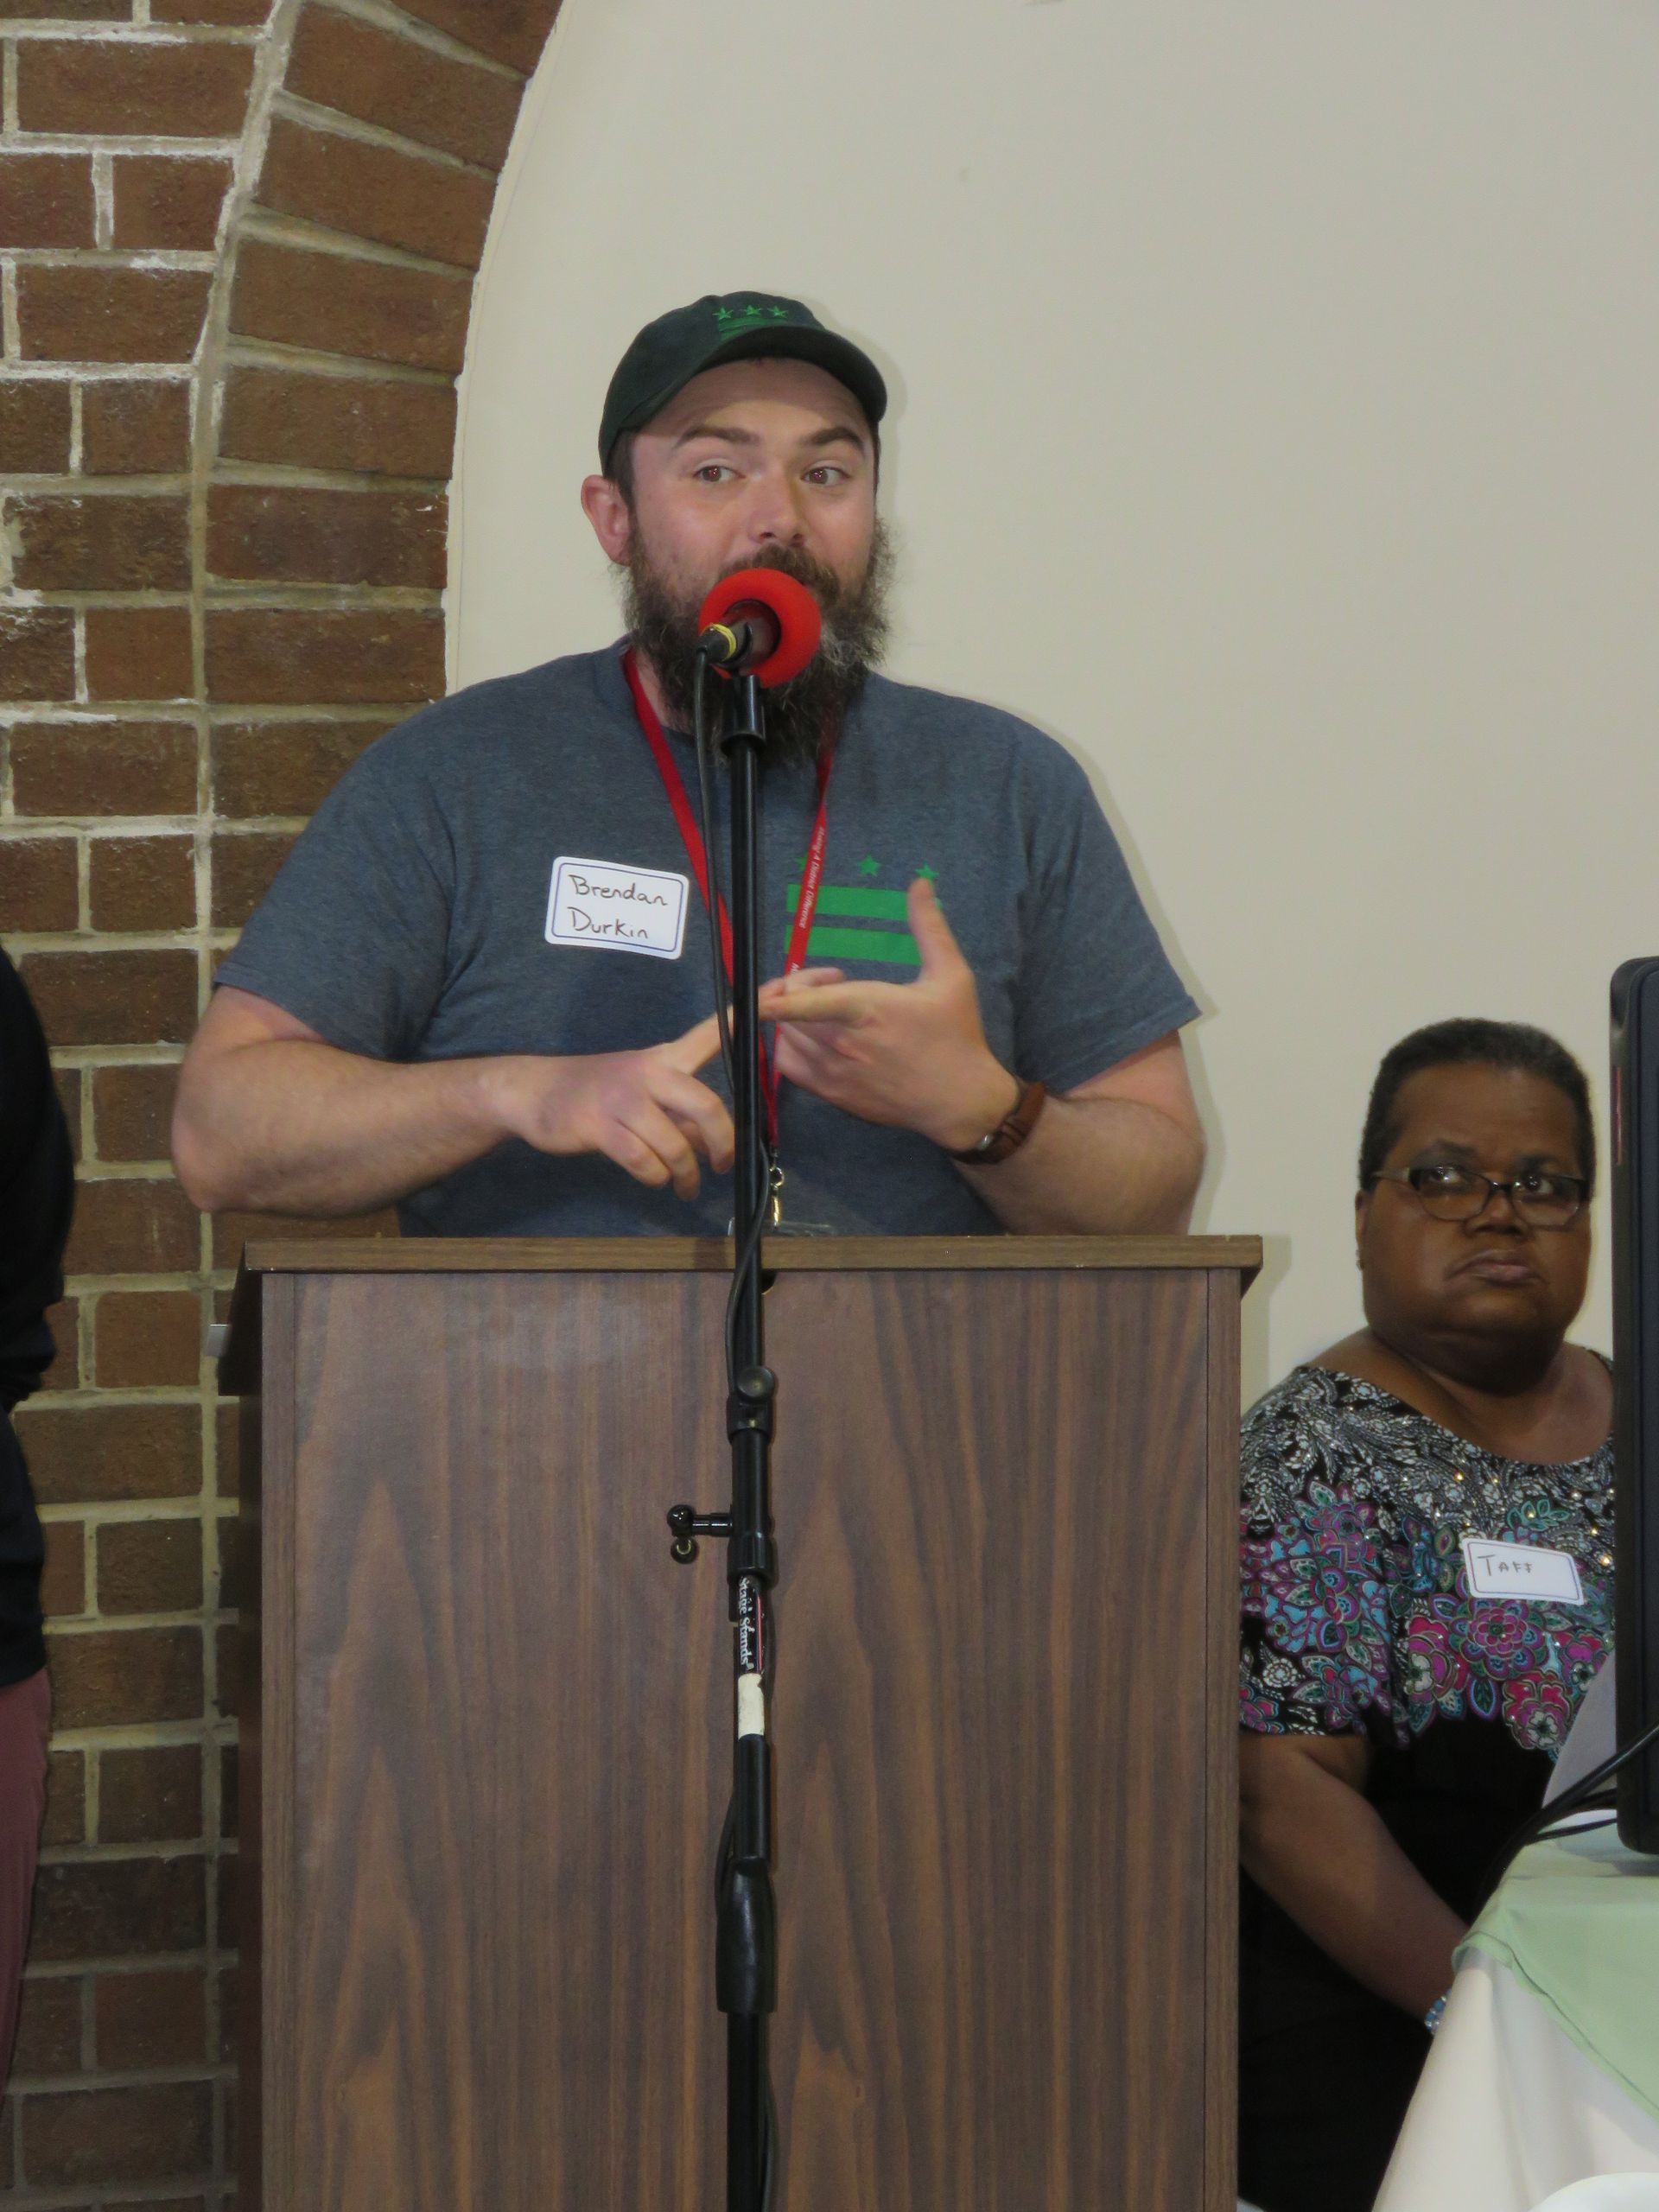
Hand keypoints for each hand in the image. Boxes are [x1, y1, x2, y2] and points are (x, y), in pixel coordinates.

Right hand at [488, 1013, 732, 1198]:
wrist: (535, 1093)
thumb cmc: (598, 1093)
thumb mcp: (645, 1094)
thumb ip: (682, 1114)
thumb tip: (713, 1143)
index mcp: (665, 1058)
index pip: (711, 1033)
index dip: (746, 1014)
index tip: (781, 988)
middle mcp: (649, 1073)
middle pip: (706, 1105)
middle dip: (723, 1143)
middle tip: (724, 1164)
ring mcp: (624, 1099)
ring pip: (676, 1145)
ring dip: (686, 1174)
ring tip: (686, 1186)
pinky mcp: (600, 1127)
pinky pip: (644, 1161)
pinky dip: (655, 1177)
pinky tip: (653, 1178)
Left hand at [759, 878, 1017, 1150]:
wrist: (959, 1100)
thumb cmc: (956, 1034)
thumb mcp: (951, 975)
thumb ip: (929, 927)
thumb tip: (920, 882)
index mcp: (867, 1009)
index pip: (806, 1003)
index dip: (773, 999)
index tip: (755, 995)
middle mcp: (843, 1043)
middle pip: (791, 1010)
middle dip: (801, 986)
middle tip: (831, 982)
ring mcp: (834, 1072)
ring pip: (787, 1037)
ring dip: (794, 1016)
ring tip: (826, 1010)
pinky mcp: (832, 1094)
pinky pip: (788, 1065)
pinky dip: (789, 1045)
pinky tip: (813, 1035)